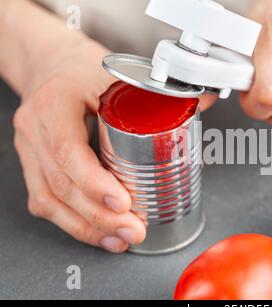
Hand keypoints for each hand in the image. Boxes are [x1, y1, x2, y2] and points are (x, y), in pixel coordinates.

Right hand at [13, 37, 146, 252]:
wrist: (51, 65)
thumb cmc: (82, 68)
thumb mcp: (117, 73)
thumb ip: (161, 90)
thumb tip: (205, 101)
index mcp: (56, 103)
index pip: (69, 150)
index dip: (95, 183)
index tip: (123, 203)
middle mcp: (36, 129)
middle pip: (62, 184)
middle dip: (100, 216)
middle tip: (135, 230)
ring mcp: (30, 150)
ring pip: (50, 200)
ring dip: (88, 227)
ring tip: (121, 239)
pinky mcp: (33, 165)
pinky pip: (45, 201)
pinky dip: (73, 223)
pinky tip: (100, 234)